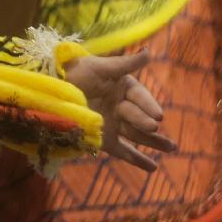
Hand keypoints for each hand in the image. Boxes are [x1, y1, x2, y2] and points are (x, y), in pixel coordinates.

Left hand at [64, 50, 174, 172]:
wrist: (49, 90)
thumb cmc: (74, 72)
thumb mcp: (100, 67)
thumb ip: (125, 64)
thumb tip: (149, 52)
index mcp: (122, 87)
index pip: (140, 97)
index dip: (149, 105)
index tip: (158, 114)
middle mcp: (120, 106)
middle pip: (139, 116)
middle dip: (148, 122)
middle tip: (153, 127)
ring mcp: (113, 123)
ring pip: (138, 135)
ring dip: (154, 142)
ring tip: (172, 148)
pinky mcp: (105, 140)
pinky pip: (124, 151)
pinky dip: (137, 160)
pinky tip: (153, 168)